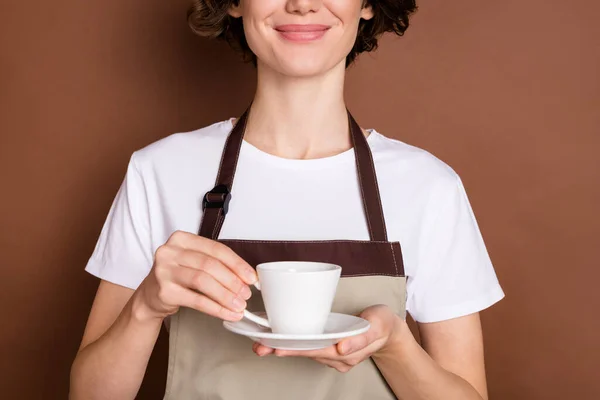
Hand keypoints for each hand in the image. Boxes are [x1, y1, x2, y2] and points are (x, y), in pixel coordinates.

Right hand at [133, 230, 256, 321]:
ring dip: (225, 295)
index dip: (237, 264)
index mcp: (182, 239)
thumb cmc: (177, 276)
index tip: (251, 277)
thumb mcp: (193, 262)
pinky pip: (196, 300)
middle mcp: (170, 251)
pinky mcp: (164, 291)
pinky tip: (227, 313)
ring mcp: (164, 270)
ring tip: (239, 305)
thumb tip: (246, 278)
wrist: (149, 296)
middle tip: (246, 294)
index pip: (216, 249)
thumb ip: (216, 264)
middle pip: (210, 265)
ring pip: (203, 281)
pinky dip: (215, 308)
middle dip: (233, 281)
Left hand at [253, 305, 402, 371]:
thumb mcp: (377, 325)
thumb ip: (361, 338)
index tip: (276, 348)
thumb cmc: (382, 323)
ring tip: (263, 343)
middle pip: (306, 353)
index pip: (315, 351)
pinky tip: (280, 339)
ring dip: (285, 347)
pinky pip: (310, 346)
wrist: (388, 329)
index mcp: (346, 353)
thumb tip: (341, 347)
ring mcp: (333, 354)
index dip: (294, 349)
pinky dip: (294, 342)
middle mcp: (337, 357)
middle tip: (259, 347)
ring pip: (305, 351)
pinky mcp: (330, 347)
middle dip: (282, 350)